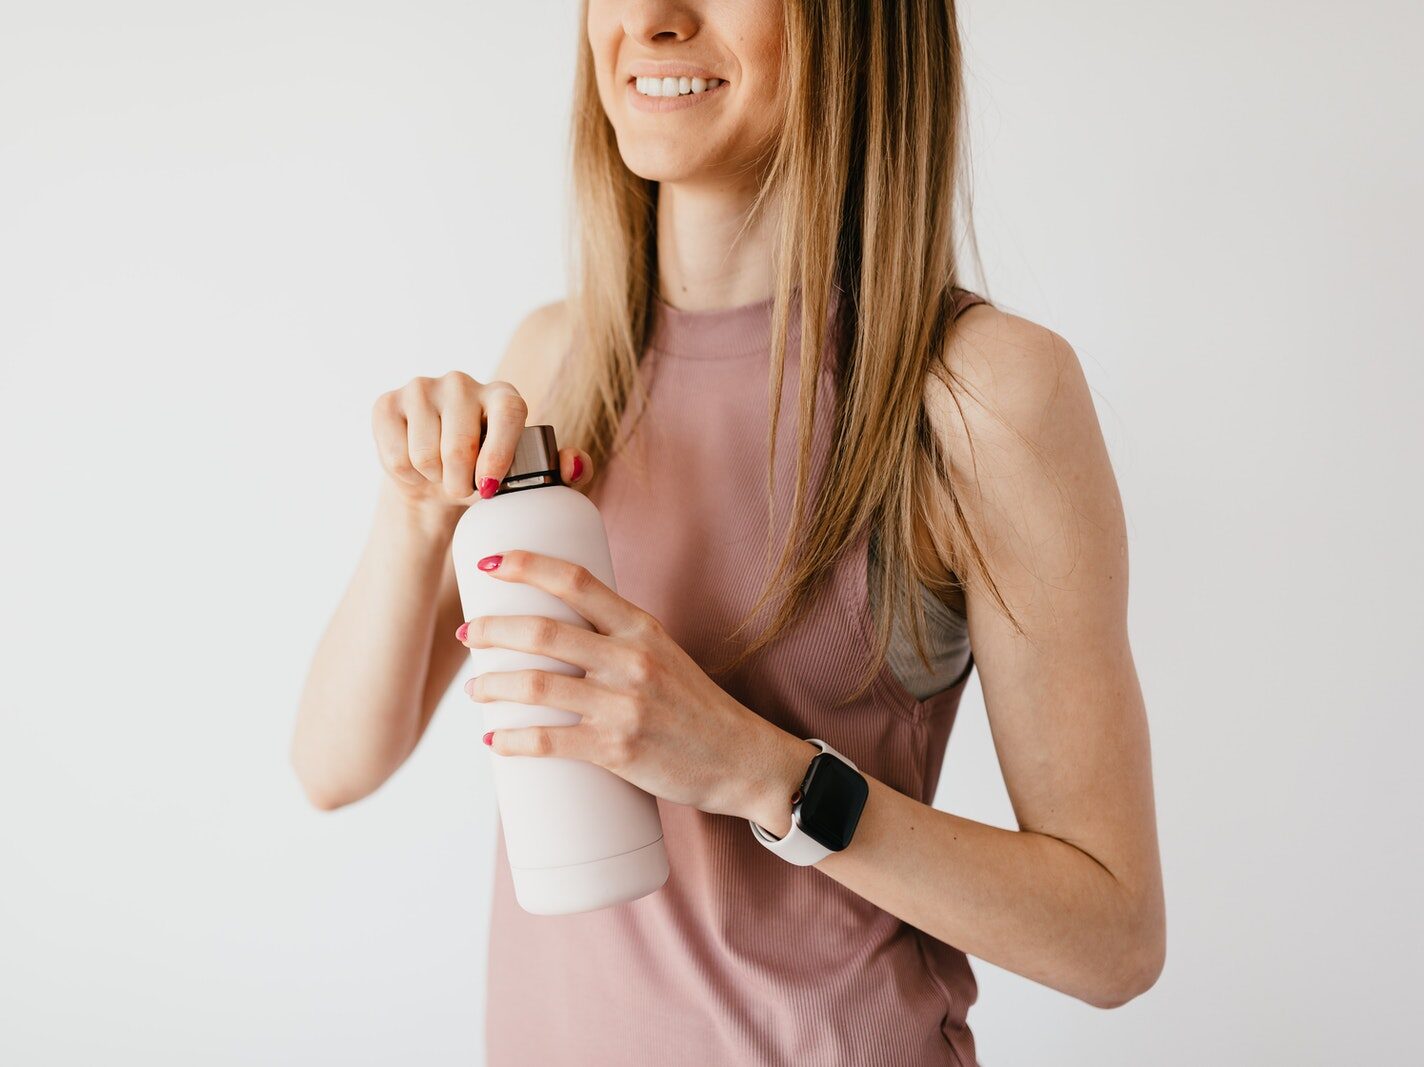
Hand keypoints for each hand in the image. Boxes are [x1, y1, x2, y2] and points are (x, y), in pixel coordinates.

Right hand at [371, 372, 592, 513]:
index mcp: (503, 395)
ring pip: (424, 454)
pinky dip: (406, 475)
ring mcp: (421, 388)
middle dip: (461, 483)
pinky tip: (415, 468)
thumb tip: (574, 464)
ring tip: (441, 475)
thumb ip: (561, 471)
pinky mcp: (387, 404)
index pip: (508, 412)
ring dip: (433, 480)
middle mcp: (461, 382)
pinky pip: (396, 456)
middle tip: (464, 488)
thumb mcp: (527, 476)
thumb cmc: (487, 473)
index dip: (500, 451)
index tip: (490, 486)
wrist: (435, 478)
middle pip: (459, 444)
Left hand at [456, 549, 815, 826]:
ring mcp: (625, 705)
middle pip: (543, 632)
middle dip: (491, 630)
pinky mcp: (618, 750)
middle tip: (467, 635)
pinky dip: (513, 740)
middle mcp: (632, 659)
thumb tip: (554, 633)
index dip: (526, 565)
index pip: (576, 580)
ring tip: (475, 690)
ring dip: (494, 686)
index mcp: (641, 627)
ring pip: (538, 685)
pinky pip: (550, 741)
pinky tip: (493, 740)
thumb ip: (615, 639)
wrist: (741, 759)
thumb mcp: (661, 655)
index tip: (489, 563)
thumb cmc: (694, 708)